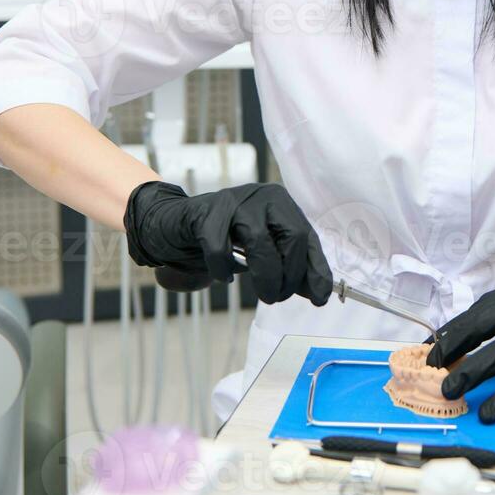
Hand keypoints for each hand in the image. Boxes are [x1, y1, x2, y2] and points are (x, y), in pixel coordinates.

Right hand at [123, 180, 333, 305]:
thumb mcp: (262, 250)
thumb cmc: (225, 238)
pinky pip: (220, 248)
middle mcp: (261, 196)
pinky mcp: (205, 213)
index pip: (306, 235)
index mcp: (280, 202)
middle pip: (290, 235)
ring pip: (259, 241)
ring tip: (264, 295)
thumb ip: (288, 266)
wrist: (175, 224)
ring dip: (266, 276)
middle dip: (289, 274)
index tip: (319, 298)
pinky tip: (224, 277)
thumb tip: (318, 291)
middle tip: (278, 296)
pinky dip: (224, 269)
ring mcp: (233, 201)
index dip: (315, 268)